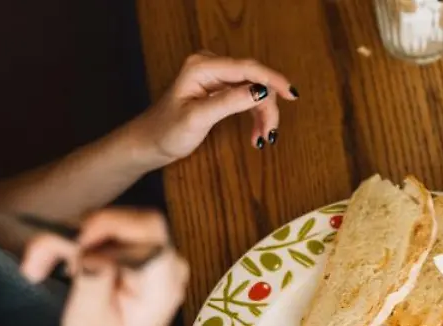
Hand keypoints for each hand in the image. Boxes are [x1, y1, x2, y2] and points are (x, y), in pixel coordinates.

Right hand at [20, 209, 189, 325]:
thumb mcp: (89, 322)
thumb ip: (92, 277)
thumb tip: (87, 243)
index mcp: (163, 283)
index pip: (149, 230)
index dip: (110, 223)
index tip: (73, 241)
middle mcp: (167, 265)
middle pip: (124, 222)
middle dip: (76, 233)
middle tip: (36, 259)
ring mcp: (155, 260)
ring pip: (109, 226)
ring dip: (68, 240)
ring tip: (37, 267)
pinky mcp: (139, 259)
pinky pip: (107, 237)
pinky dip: (77, 246)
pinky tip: (55, 266)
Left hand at [131, 52, 296, 163]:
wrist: (149, 142)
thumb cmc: (166, 131)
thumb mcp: (198, 118)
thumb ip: (229, 102)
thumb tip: (261, 91)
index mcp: (202, 66)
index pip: (247, 68)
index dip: (272, 80)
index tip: (292, 95)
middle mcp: (211, 66)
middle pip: (254, 80)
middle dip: (267, 106)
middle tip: (270, 134)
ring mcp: (215, 77)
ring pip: (254, 90)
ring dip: (263, 114)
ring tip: (263, 139)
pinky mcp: (219, 88)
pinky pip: (246, 97)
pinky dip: (255, 115)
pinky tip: (256, 134)